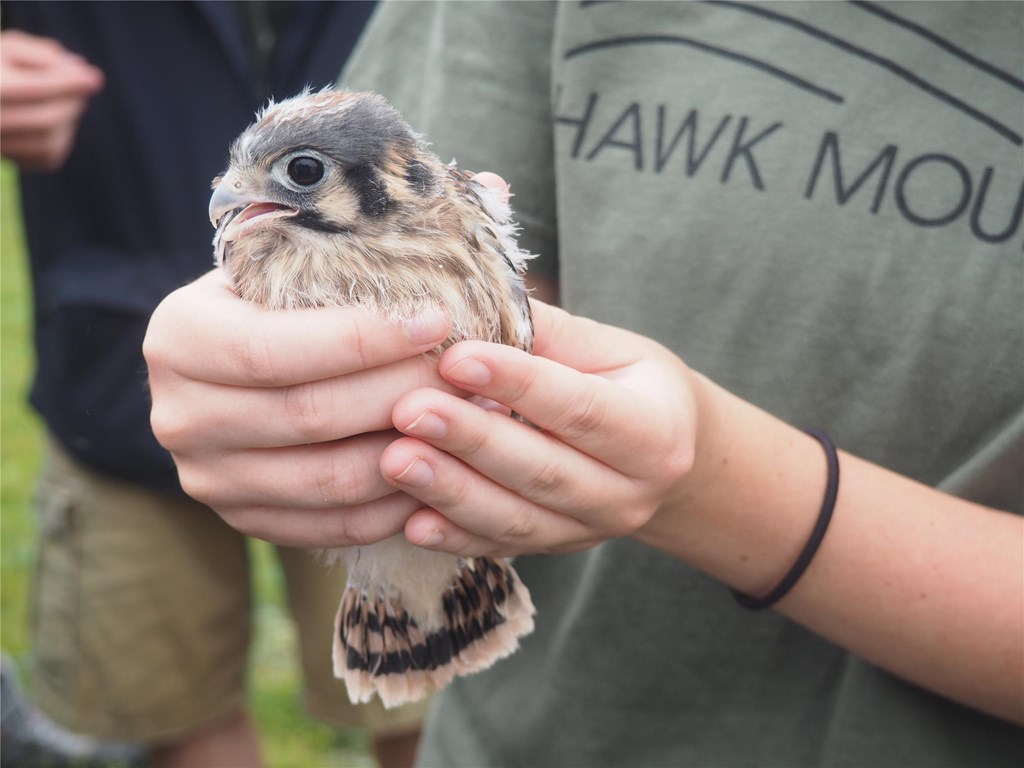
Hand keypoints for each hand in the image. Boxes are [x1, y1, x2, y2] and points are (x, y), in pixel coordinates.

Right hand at [0, 30, 103, 170]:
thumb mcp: (12, 49)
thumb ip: (45, 54)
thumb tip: (82, 69)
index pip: (36, 90)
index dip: (69, 84)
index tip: (94, 78)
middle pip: (47, 119)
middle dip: (71, 102)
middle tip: (78, 86)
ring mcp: (1, 147)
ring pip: (51, 140)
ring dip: (68, 118)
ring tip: (62, 99)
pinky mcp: (15, 161)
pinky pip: (52, 152)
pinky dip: (61, 133)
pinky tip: (52, 116)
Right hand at [144, 269, 456, 546]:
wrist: (227, 365)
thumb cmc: (271, 300)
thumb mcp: (278, 265)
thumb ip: (327, 265)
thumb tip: (427, 271)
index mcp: (179, 339)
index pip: (275, 349)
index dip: (363, 339)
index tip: (437, 321)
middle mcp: (179, 418)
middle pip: (311, 417)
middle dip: (402, 392)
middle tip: (467, 374)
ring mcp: (209, 480)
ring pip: (332, 480)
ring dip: (413, 451)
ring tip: (469, 417)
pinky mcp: (245, 520)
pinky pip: (337, 526)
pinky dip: (397, 501)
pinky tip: (442, 465)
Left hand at [380, 301, 698, 556]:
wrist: (669, 458)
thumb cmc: (632, 385)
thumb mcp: (610, 348)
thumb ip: (550, 332)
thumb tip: (477, 299)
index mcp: (655, 433)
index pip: (581, 408)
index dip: (518, 384)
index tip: (457, 357)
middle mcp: (628, 494)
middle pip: (544, 470)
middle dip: (472, 441)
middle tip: (409, 411)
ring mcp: (590, 531)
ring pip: (517, 520)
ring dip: (452, 491)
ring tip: (395, 460)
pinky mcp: (554, 549)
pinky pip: (500, 549)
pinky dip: (454, 538)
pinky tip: (410, 521)